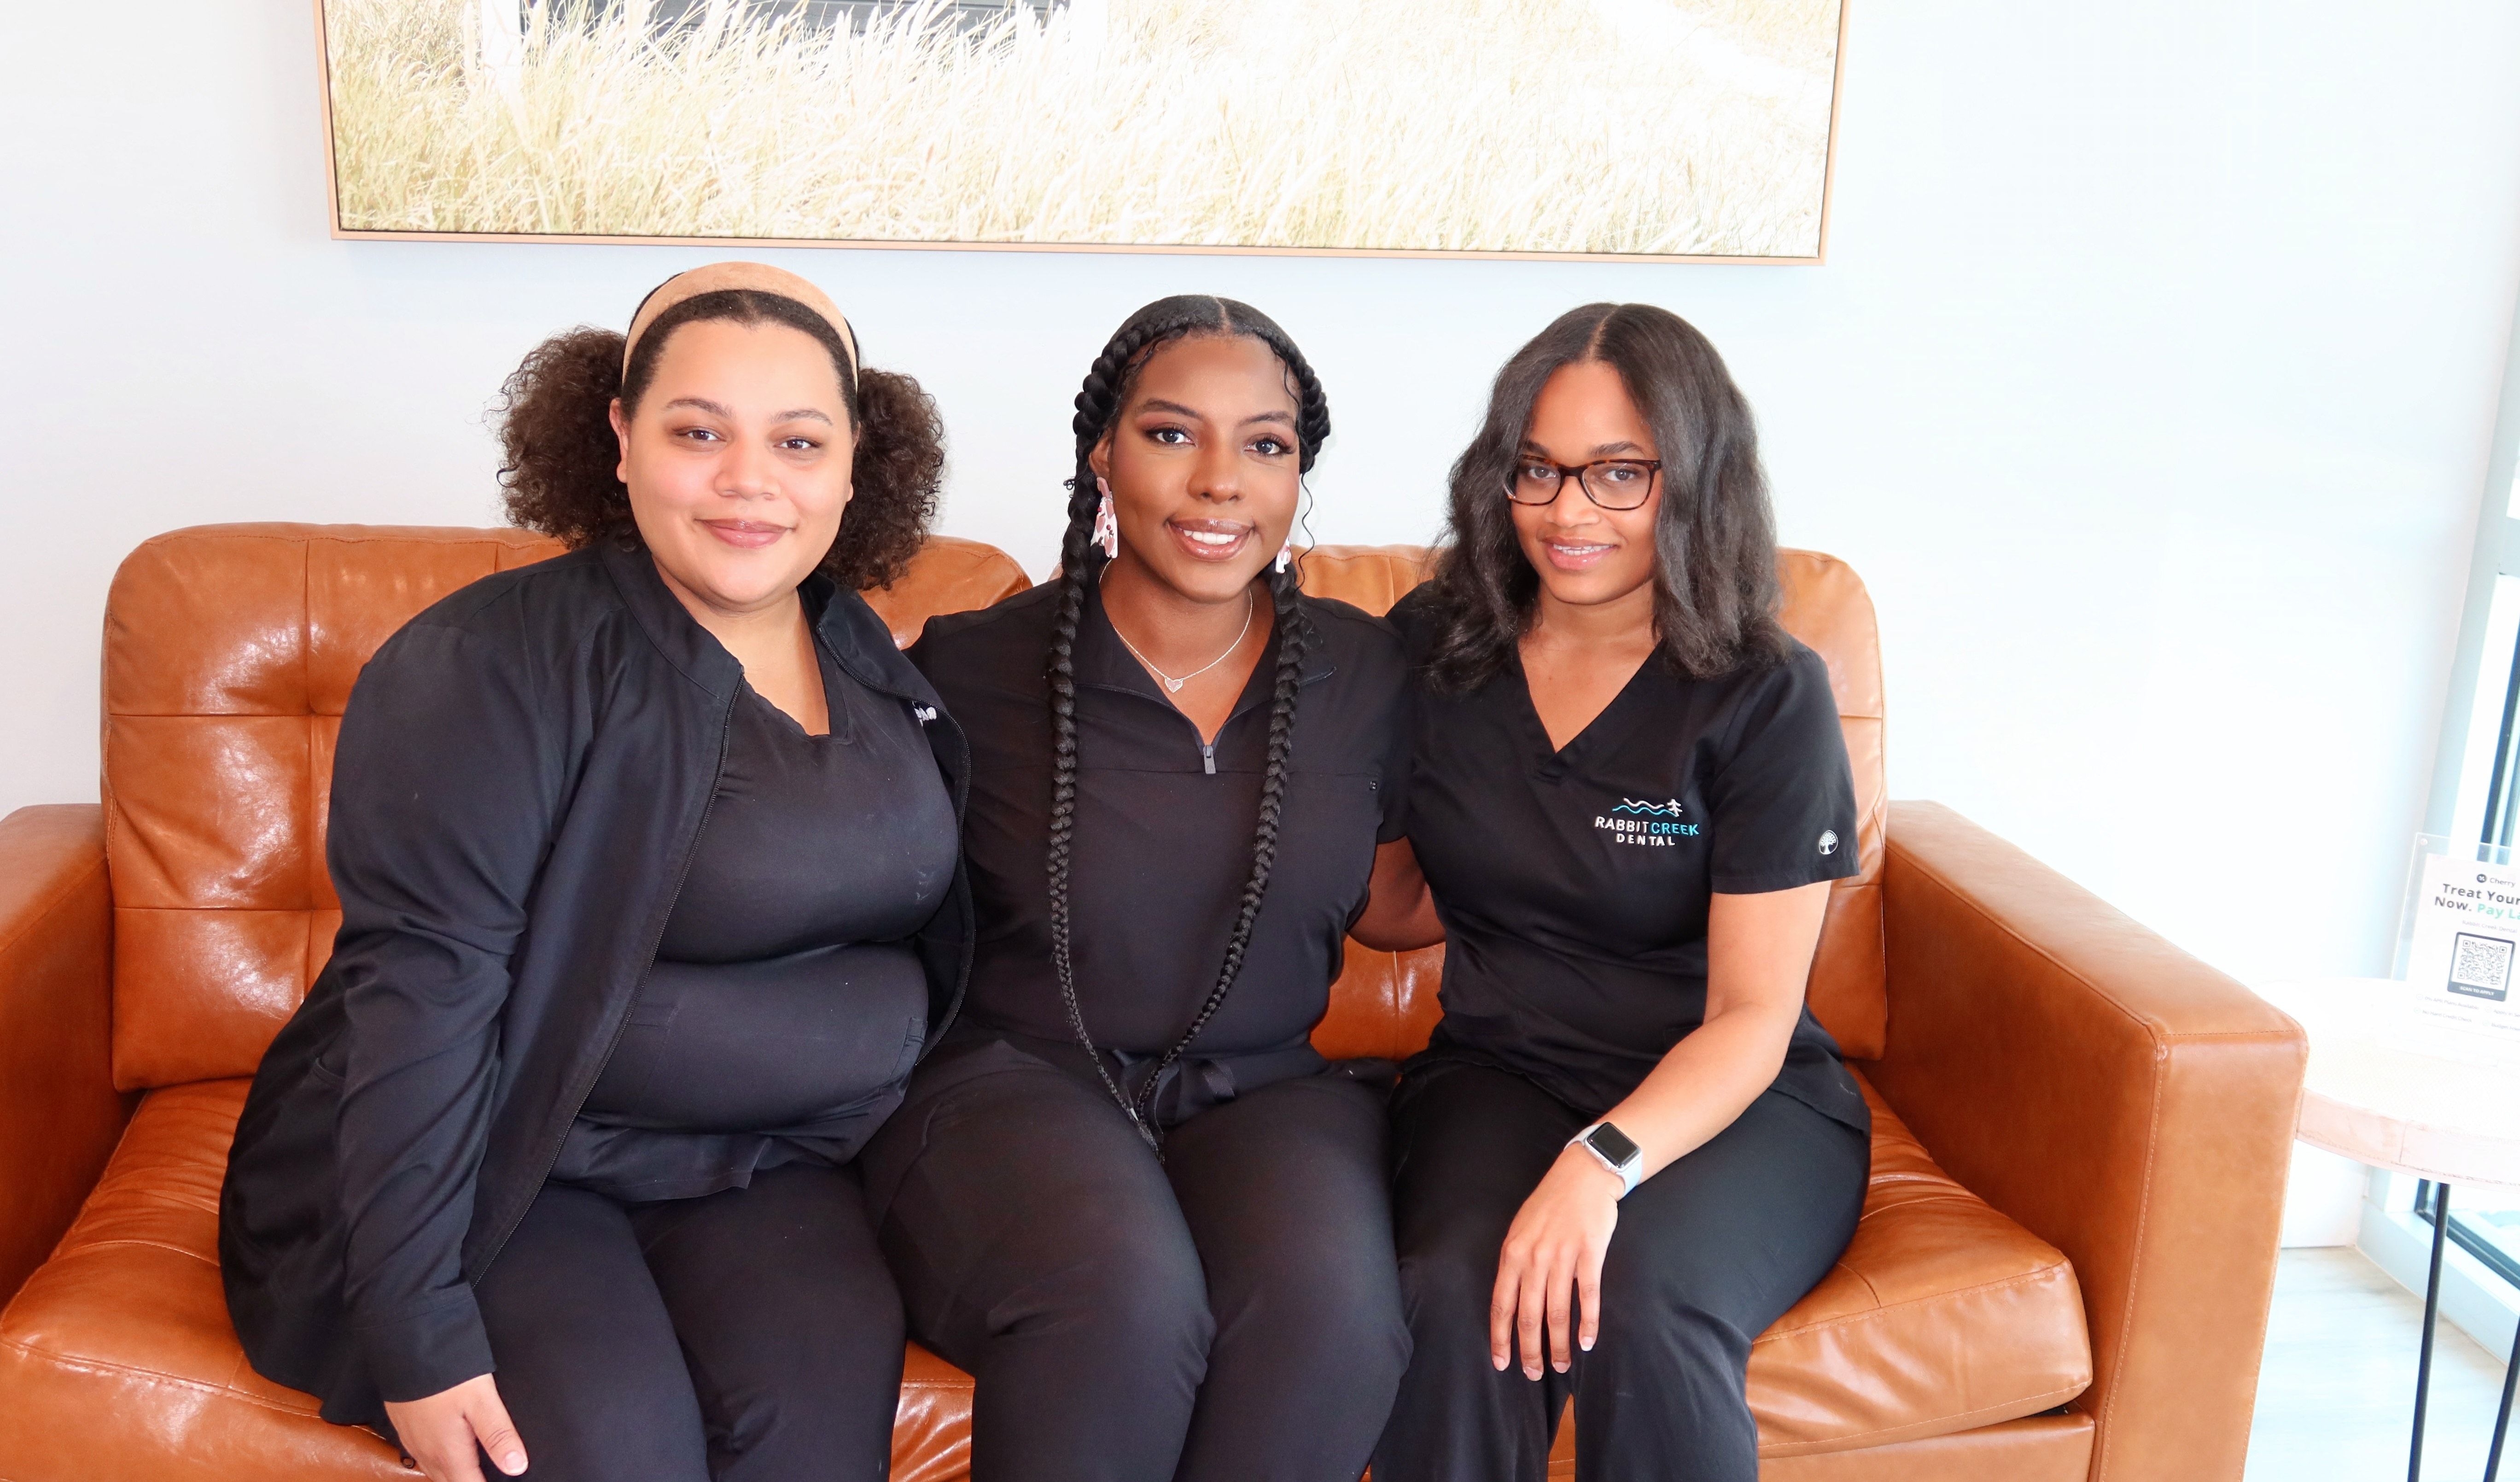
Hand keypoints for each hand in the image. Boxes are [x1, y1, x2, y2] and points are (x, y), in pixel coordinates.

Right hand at [385, 1374, 527, 1480]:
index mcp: (449, 1452)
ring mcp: (414, 1442)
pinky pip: (424, 1458)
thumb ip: (499, 1435)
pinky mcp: (406, 1429)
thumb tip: (517, 1467)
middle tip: (490, 1476)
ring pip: (436, 1472)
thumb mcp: (482, 1401)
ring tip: (475, 1471)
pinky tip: (451, 1454)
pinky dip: (440, 1464)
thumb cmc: (447, 1375)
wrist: (405, 1349)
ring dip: (454, 1476)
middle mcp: (428, 1453)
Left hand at [1490, 1145, 1622, 1378]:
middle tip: (1534, 1374)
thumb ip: (1515, 1263)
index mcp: (1512, 1253)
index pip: (1501, 1304)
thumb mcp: (1521, 1229)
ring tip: (1561, 1365)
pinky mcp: (1590, 1253)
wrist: (1583, 1175)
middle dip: (1529, 1350)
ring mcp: (1563, 1256)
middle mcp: (1534, 1257)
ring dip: (1558, 1344)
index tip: (1501, 1362)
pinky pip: (1587, 1295)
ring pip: (1557, 1312)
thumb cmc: (1550, 1204)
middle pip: (1529, 1315)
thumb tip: (1511, 1299)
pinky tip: (1588, 1342)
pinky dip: (1588, 1322)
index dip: (1500, 1336)